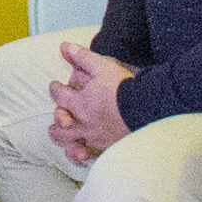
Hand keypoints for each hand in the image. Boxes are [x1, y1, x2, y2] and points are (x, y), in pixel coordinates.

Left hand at [48, 39, 133, 166]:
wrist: (146, 110)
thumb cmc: (124, 88)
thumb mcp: (102, 66)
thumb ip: (82, 57)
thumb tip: (64, 47)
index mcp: (80, 102)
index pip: (59, 95)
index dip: (55, 89)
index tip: (55, 86)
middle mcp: (83, 122)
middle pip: (61, 123)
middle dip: (57, 118)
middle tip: (57, 115)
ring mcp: (94, 137)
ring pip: (70, 142)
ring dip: (63, 138)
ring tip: (61, 135)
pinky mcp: (106, 147)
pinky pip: (89, 154)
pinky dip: (82, 154)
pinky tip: (81, 153)